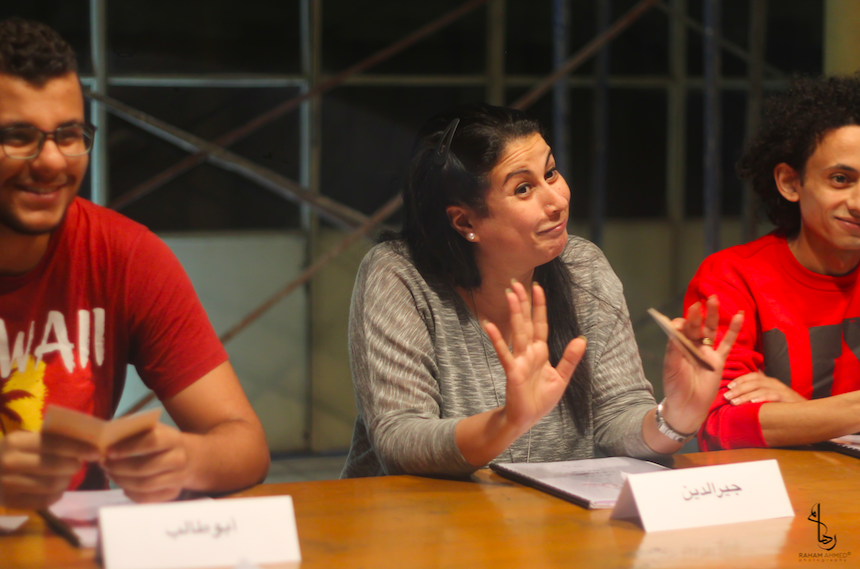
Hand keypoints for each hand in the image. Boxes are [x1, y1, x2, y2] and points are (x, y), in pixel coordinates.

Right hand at [0, 430, 97, 508]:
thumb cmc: (11, 452)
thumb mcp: (25, 440)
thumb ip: (51, 439)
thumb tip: (87, 441)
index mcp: (16, 442)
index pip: (55, 443)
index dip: (79, 448)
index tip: (96, 451)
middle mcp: (10, 462)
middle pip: (56, 466)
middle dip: (74, 465)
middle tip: (78, 464)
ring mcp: (7, 484)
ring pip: (52, 485)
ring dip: (66, 480)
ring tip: (66, 476)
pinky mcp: (10, 502)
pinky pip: (44, 501)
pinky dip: (56, 495)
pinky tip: (56, 489)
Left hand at [102, 423, 189, 502]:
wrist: (186, 456)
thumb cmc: (158, 440)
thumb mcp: (148, 430)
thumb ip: (129, 433)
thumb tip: (102, 445)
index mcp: (173, 438)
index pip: (152, 442)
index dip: (128, 447)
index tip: (108, 451)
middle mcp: (179, 458)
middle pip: (145, 467)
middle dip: (119, 467)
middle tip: (104, 464)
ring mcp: (177, 477)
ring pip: (144, 485)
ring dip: (122, 481)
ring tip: (110, 474)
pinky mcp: (172, 493)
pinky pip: (146, 498)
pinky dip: (130, 493)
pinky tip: (124, 485)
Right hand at [483, 281, 586, 431]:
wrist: (527, 419)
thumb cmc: (541, 398)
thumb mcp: (561, 378)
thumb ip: (570, 358)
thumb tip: (582, 339)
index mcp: (540, 351)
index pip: (540, 324)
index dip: (539, 306)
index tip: (537, 287)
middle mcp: (529, 352)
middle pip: (526, 322)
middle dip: (523, 303)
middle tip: (515, 283)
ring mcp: (519, 360)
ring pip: (517, 332)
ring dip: (514, 313)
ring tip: (509, 295)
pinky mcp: (512, 371)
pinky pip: (504, 353)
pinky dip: (498, 340)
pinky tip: (490, 326)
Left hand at [660, 295, 742, 433]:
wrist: (687, 406)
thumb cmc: (675, 387)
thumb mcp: (671, 367)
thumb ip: (674, 348)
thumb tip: (676, 327)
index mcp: (678, 347)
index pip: (680, 329)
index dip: (682, 323)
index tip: (681, 322)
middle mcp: (692, 346)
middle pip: (696, 326)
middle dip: (697, 314)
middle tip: (700, 302)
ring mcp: (707, 352)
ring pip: (711, 330)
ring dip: (713, 315)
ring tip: (715, 299)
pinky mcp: (719, 360)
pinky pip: (727, 343)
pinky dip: (733, 330)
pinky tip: (739, 316)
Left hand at [724, 371, 804, 404]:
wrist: (809, 413)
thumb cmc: (786, 407)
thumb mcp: (771, 398)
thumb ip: (758, 395)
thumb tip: (739, 398)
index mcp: (770, 382)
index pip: (753, 376)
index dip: (740, 380)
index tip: (728, 386)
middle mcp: (775, 383)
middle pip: (754, 382)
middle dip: (738, 389)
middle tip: (726, 396)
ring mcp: (782, 390)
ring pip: (760, 389)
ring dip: (745, 395)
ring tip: (734, 402)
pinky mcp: (787, 399)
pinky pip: (773, 396)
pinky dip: (762, 398)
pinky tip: (753, 403)